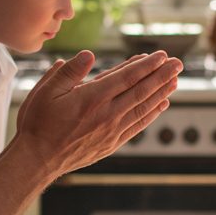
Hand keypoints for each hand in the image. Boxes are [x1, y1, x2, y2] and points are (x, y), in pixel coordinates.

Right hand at [15, 50, 181, 173]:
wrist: (37, 160)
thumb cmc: (38, 123)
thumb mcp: (46, 91)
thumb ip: (69, 72)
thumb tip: (90, 55)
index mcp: (92, 97)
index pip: (127, 77)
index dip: (146, 65)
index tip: (161, 55)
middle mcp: (107, 114)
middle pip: (141, 90)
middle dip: (162, 75)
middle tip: (178, 63)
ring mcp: (111, 130)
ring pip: (143, 108)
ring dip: (161, 92)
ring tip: (176, 81)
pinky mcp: (111, 144)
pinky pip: (138, 126)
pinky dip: (152, 114)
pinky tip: (162, 105)